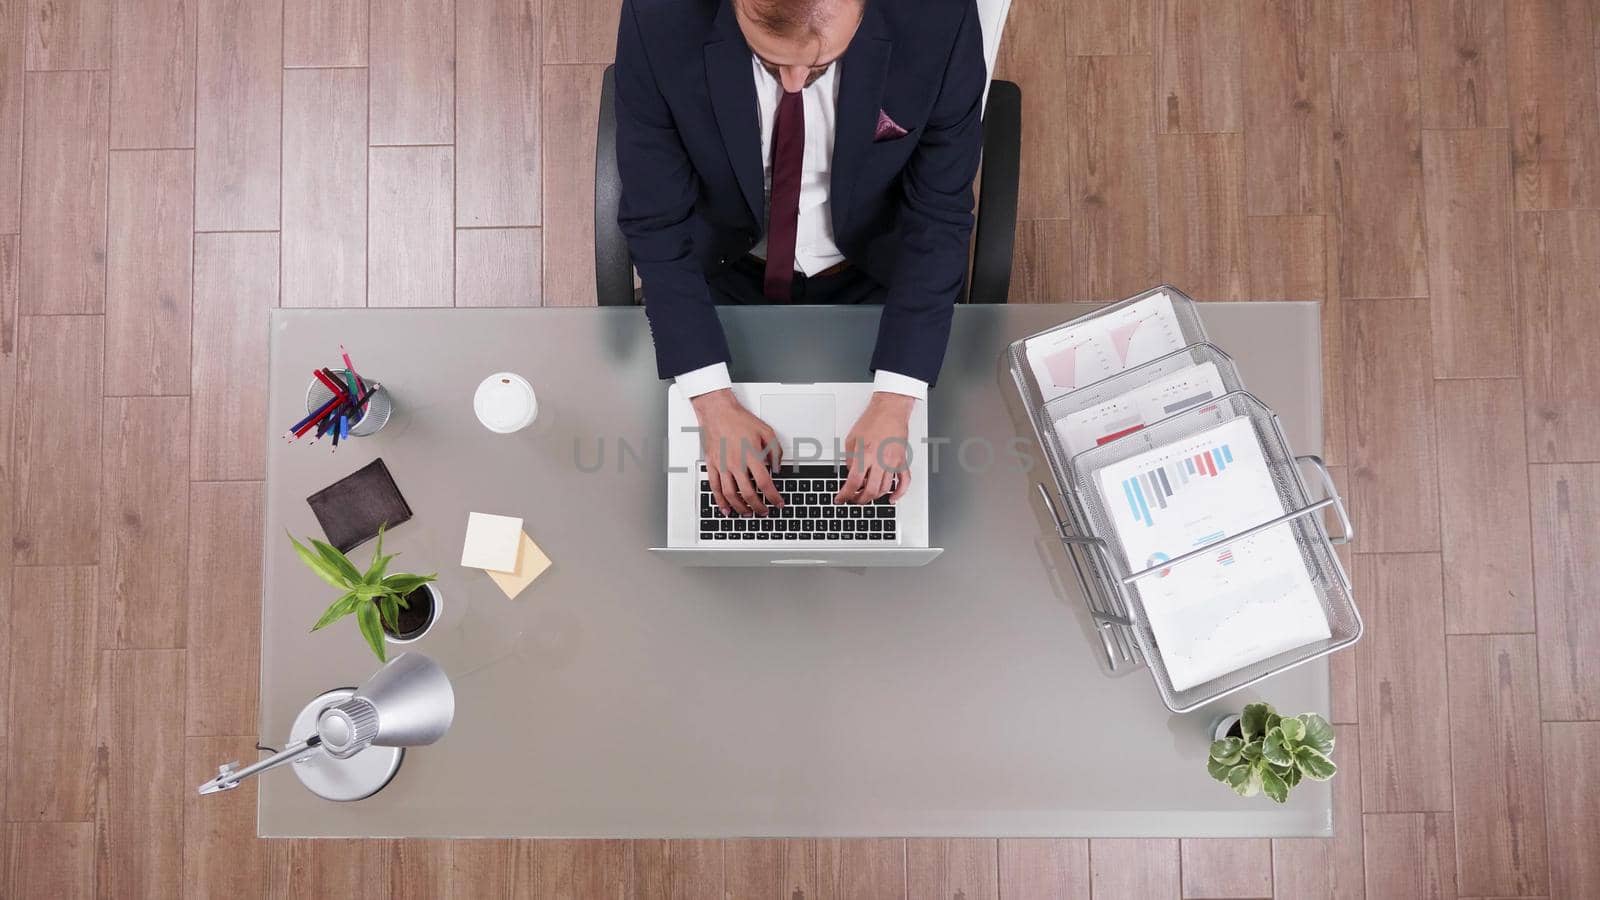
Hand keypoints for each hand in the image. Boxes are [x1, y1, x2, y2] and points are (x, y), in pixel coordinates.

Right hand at [691, 389, 783, 515]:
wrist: (717, 411)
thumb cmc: (739, 419)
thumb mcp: (766, 431)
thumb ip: (776, 451)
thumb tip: (779, 468)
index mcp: (751, 455)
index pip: (765, 483)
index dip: (773, 497)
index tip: (778, 503)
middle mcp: (736, 463)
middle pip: (748, 493)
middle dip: (759, 507)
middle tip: (764, 512)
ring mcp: (722, 465)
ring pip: (731, 495)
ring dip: (741, 508)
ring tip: (748, 513)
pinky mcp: (712, 465)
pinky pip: (715, 488)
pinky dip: (720, 501)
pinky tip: (726, 509)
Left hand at [835, 391, 913, 504]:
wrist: (890, 410)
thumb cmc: (872, 420)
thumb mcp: (852, 439)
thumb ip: (850, 459)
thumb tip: (851, 473)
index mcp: (865, 454)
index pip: (854, 482)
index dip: (845, 494)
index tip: (841, 498)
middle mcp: (880, 460)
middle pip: (870, 490)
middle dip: (859, 499)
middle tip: (853, 499)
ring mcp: (893, 462)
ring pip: (885, 488)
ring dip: (875, 497)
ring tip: (866, 497)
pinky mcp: (902, 461)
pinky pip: (904, 481)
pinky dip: (899, 493)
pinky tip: (892, 498)